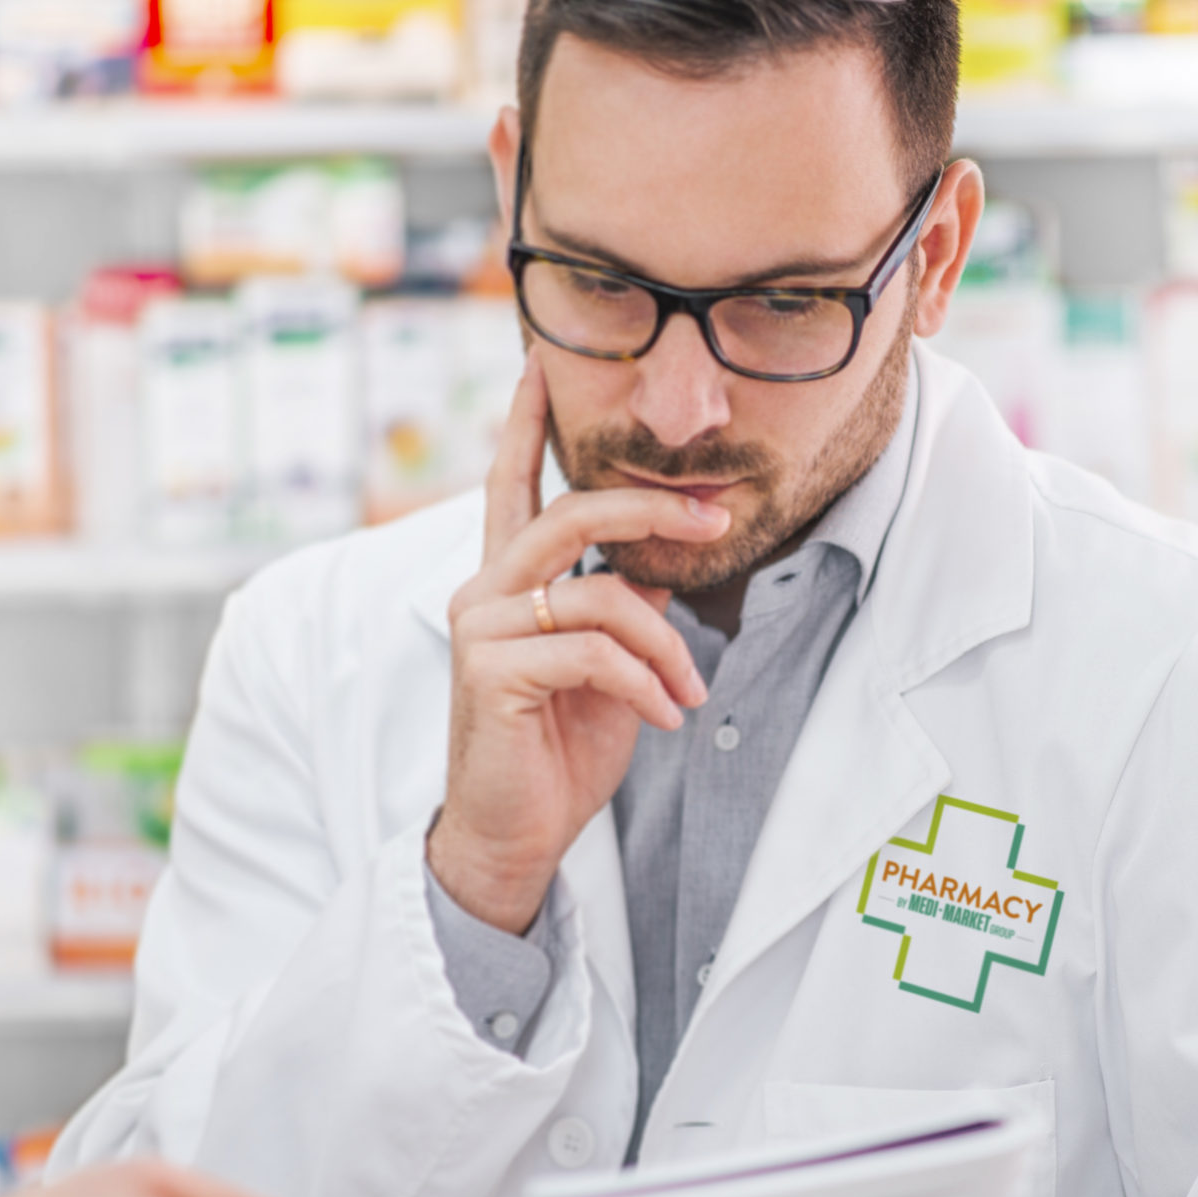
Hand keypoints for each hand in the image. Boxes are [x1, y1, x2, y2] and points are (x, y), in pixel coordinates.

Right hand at [426, 352, 723, 933]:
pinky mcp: (489, 672)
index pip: (510, 484)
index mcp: (506, 581)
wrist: (516, 834)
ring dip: (665, 646)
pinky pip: (593, 652)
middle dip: (653, 511)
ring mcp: (479, 628)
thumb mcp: (608, 665)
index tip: (542, 362)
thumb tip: (666, 564)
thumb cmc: (559, 750)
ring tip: (687, 691)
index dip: (524, 423)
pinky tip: (664, 718)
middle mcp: (483, 591)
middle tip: (718, 522)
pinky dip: (645, 685)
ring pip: (602, 595)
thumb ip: (624, 607)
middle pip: (572, 515)